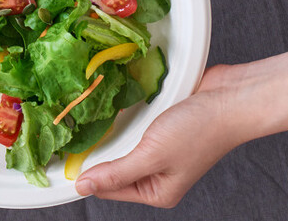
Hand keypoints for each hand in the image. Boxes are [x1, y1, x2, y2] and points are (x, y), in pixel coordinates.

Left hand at [76, 56, 287, 206]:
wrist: (229, 97)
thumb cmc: (199, 130)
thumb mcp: (152, 155)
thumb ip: (117, 173)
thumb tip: (83, 188)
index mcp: (156, 191)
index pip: (107, 189)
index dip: (83, 175)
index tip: (57, 157)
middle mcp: (155, 174)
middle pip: (109, 167)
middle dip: (93, 151)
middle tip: (71, 132)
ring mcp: (156, 150)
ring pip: (116, 145)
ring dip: (105, 132)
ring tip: (87, 119)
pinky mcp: (157, 128)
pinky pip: (128, 127)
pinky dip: (118, 119)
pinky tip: (108, 108)